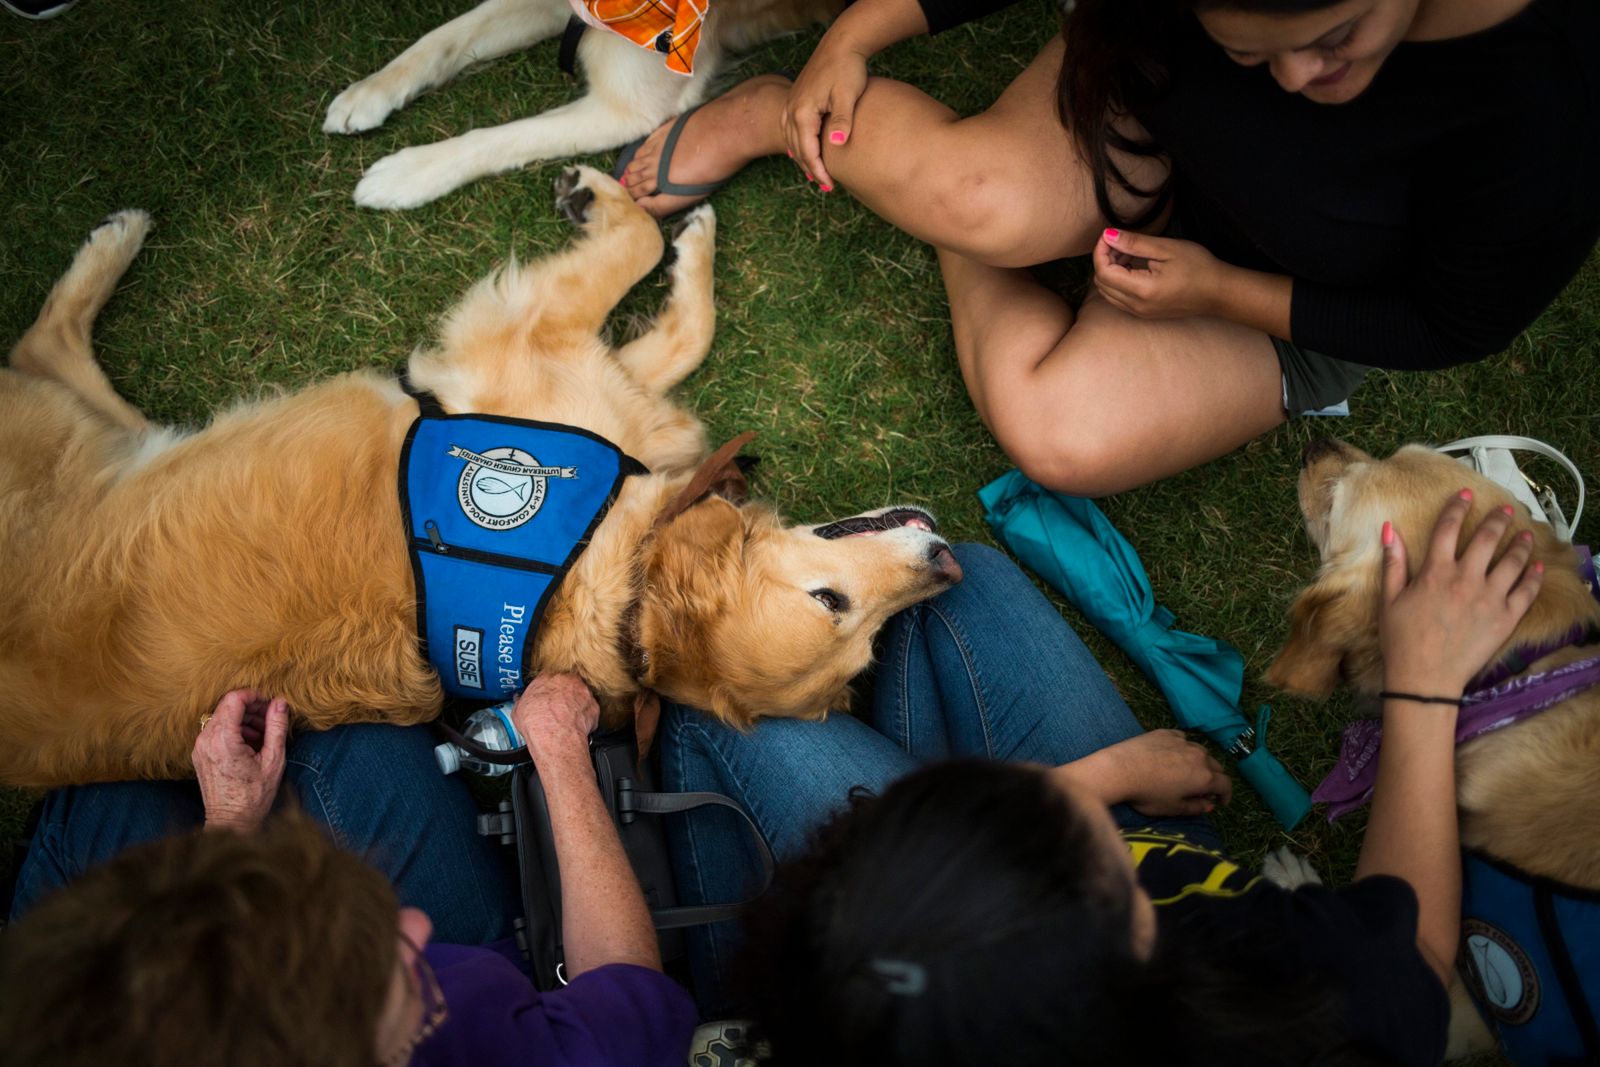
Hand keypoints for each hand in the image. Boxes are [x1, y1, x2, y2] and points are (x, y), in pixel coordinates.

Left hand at [192, 689, 289, 831]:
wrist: (231, 821)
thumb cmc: (254, 795)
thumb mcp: (273, 759)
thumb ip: (276, 727)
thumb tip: (280, 703)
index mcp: (224, 738)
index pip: (234, 699)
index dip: (254, 696)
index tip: (269, 704)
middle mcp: (206, 739)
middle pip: (227, 706)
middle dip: (250, 708)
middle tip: (270, 719)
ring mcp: (199, 747)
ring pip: (221, 717)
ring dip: (243, 719)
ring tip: (262, 734)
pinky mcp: (199, 754)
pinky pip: (215, 730)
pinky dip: (233, 730)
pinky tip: (249, 743)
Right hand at [512, 673, 600, 761]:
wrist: (555, 735)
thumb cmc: (537, 722)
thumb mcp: (518, 710)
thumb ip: (521, 701)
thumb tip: (519, 701)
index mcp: (547, 676)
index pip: (548, 677)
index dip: (547, 689)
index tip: (545, 697)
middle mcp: (567, 680)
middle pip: (566, 683)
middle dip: (563, 694)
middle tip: (557, 707)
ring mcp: (583, 691)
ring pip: (580, 695)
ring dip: (575, 704)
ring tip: (567, 717)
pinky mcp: (594, 706)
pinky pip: (590, 709)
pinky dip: (585, 716)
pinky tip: (576, 725)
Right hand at [781, 40, 868, 191]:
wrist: (841, 44)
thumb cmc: (847, 69)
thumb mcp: (847, 95)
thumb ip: (842, 120)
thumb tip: (837, 143)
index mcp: (802, 111)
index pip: (807, 150)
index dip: (819, 170)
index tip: (830, 186)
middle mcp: (792, 109)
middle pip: (797, 148)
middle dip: (810, 168)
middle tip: (826, 186)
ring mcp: (791, 103)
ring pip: (791, 139)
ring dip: (802, 158)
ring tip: (816, 174)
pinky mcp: (796, 99)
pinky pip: (790, 128)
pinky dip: (796, 143)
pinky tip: (802, 150)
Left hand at [1054, 730, 1232, 816]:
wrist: (1119, 769)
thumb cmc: (1147, 794)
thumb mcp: (1173, 808)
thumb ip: (1195, 807)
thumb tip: (1209, 805)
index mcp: (1204, 777)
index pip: (1225, 784)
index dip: (1226, 795)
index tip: (1220, 802)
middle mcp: (1198, 756)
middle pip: (1216, 766)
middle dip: (1214, 779)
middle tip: (1204, 790)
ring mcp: (1182, 742)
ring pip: (1201, 751)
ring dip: (1200, 762)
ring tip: (1189, 772)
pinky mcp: (1166, 733)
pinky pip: (1182, 739)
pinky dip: (1184, 748)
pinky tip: (1174, 755)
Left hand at [1092, 229, 1227, 319]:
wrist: (1218, 292)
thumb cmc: (1198, 267)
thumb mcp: (1166, 248)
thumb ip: (1134, 243)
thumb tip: (1108, 236)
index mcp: (1142, 290)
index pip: (1104, 272)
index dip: (1100, 251)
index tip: (1109, 235)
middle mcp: (1136, 306)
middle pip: (1101, 283)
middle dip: (1104, 260)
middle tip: (1120, 242)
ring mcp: (1139, 313)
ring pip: (1107, 292)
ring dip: (1110, 271)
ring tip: (1128, 253)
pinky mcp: (1144, 314)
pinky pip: (1118, 299)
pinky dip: (1118, 281)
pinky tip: (1133, 267)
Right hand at [1380, 491, 1542, 696]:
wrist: (1424, 678)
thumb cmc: (1401, 640)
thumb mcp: (1389, 599)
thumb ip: (1393, 563)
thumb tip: (1389, 529)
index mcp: (1435, 572)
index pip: (1448, 529)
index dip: (1457, 508)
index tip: (1466, 494)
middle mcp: (1465, 579)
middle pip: (1486, 539)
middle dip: (1497, 519)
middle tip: (1505, 510)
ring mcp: (1489, 598)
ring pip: (1512, 561)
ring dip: (1520, 544)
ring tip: (1525, 534)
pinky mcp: (1505, 618)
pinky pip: (1526, 591)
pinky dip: (1534, 576)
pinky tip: (1537, 566)